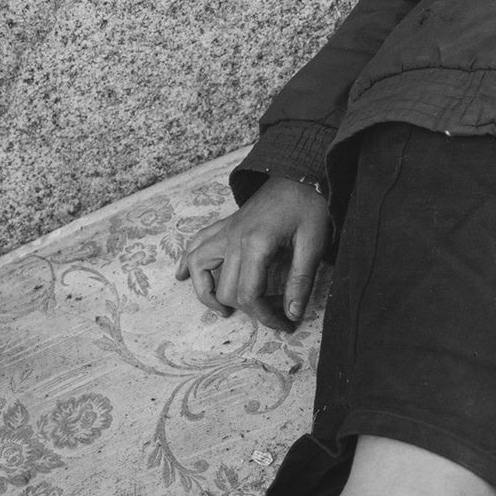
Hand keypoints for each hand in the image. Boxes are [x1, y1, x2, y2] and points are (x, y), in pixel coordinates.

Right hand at [174, 176, 330, 330]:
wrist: (301, 170)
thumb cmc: (310, 204)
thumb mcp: (313, 242)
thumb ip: (301, 280)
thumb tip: (292, 313)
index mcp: (255, 244)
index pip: (250, 295)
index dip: (267, 317)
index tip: (286, 325)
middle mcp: (233, 238)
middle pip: (225, 288)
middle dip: (247, 310)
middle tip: (273, 315)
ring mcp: (226, 230)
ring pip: (197, 266)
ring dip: (206, 292)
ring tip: (223, 310)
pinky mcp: (226, 224)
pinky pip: (196, 243)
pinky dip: (186, 261)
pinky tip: (181, 275)